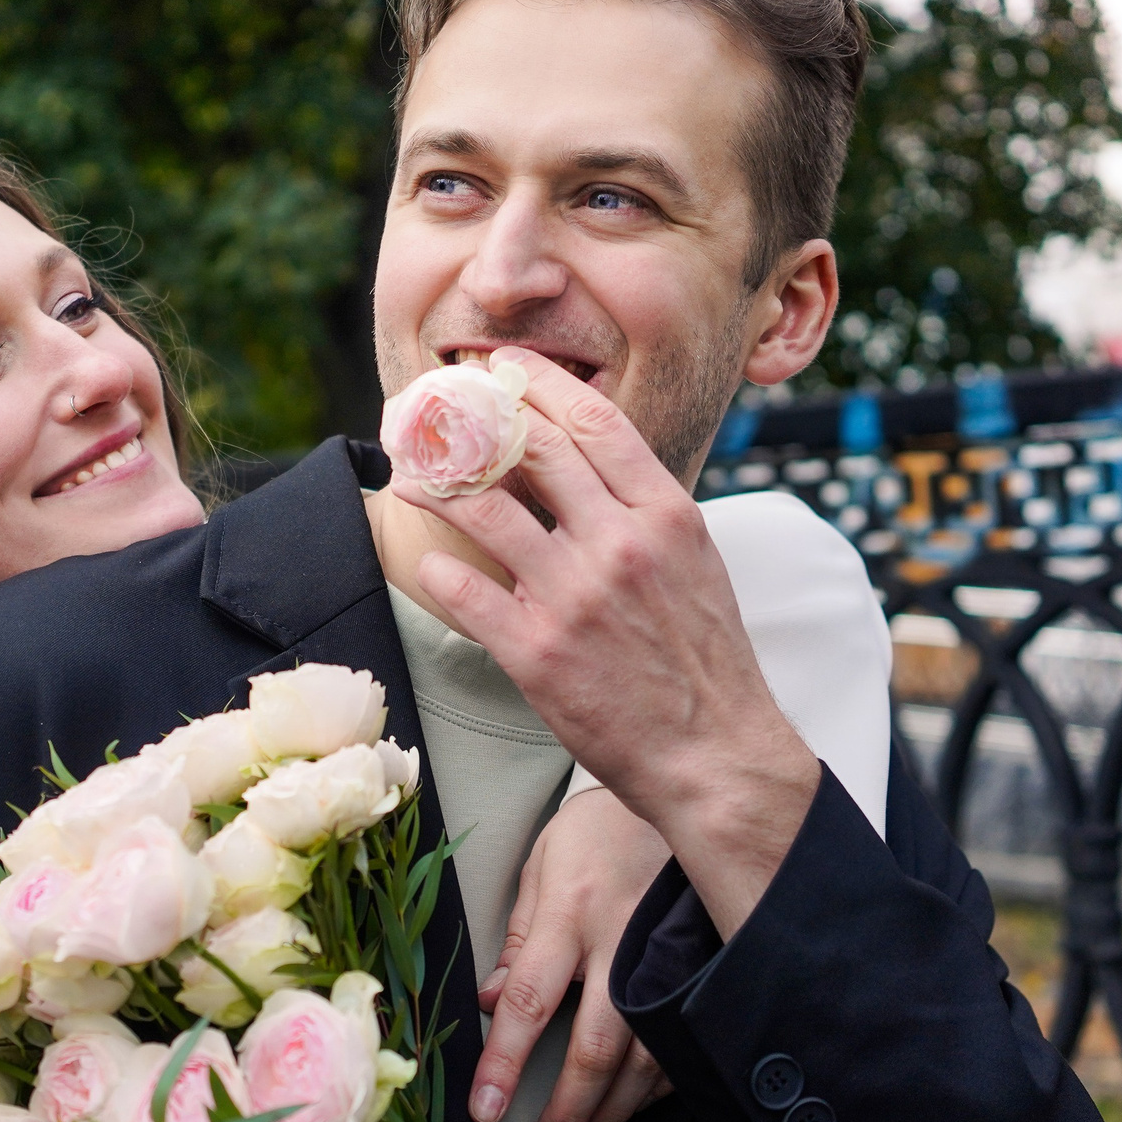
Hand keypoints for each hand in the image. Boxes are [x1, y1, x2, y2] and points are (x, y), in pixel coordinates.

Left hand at [394, 348, 821, 938]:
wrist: (714, 754)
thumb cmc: (704, 660)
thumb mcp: (693, 562)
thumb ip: (642, 510)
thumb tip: (587, 462)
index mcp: (665, 514)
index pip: (595, 422)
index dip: (541, 383)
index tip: (504, 367)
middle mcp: (619, 544)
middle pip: (533, 448)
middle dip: (476, 418)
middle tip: (438, 408)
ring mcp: (575, 597)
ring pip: (484, 510)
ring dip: (434, 483)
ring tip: (407, 474)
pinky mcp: (537, 653)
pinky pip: (465, 593)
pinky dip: (437, 571)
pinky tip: (426, 564)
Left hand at [473, 788, 672, 1121]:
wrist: (684, 796)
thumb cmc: (601, 830)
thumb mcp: (543, 867)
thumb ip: (519, 938)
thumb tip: (488, 1001)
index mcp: (569, 914)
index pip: (528, 1002)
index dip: (504, 1063)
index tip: (488, 1109)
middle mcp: (619, 941)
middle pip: (593, 1046)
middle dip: (567, 1107)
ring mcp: (666, 958)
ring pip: (645, 1056)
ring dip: (614, 1106)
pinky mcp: (700, 966)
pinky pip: (682, 1040)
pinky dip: (660, 1082)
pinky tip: (638, 1099)